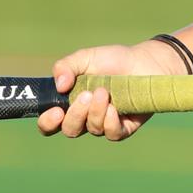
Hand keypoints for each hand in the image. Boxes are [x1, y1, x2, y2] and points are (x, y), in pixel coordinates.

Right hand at [40, 40, 182, 139]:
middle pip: (69, 130)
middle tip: (86, 95)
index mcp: (70, 102)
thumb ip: (66, 67)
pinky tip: (114, 108)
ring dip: (95, 112)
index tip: (55, 111)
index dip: (47, 122)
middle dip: (75, 115)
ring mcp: (104, 124)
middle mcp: (85, 117)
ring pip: (92, 129)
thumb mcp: (86, 57)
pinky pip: (112, 134)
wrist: (145, 62)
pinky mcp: (124, 128)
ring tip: (104, 92)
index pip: (50, 123)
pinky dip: (110, 122)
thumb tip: (58, 86)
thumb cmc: (113, 60)